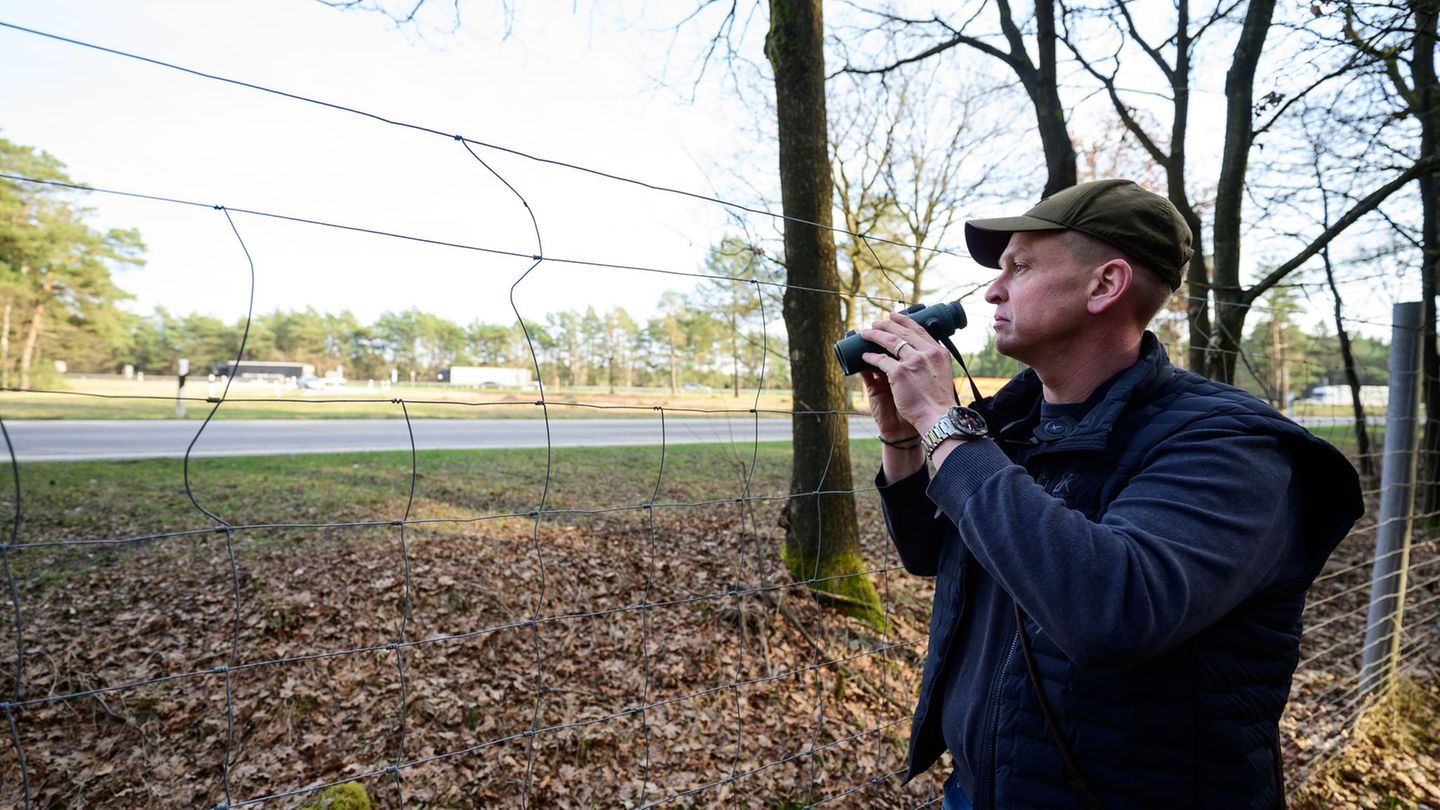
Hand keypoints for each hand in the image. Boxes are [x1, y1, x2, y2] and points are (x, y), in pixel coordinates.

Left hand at [860, 312, 955, 433]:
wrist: (937, 418)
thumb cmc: (938, 402)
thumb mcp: (940, 375)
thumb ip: (930, 363)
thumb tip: (916, 355)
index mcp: (939, 353)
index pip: (920, 331)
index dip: (906, 322)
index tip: (896, 317)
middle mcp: (927, 353)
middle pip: (904, 332)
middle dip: (887, 324)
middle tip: (877, 322)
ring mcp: (914, 361)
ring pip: (890, 341)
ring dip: (875, 335)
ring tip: (866, 333)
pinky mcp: (900, 372)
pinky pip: (881, 360)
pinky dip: (870, 357)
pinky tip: (864, 356)